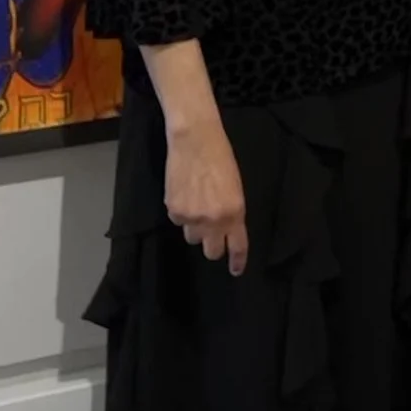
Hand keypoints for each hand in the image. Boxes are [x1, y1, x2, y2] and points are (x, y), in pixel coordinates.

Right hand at [164, 128, 248, 274]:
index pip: (237, 246)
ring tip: (196, 203)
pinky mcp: (174, 210)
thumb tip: (226, 230)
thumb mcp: (236, 187)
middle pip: (211, 251)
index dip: (237, 261)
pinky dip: (181, 212)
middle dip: (212, 245)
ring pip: (192, 237)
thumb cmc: (221, 158)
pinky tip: (184, 193)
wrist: (195, 140)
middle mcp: (214, 220)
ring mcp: (192, 217)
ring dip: (195, 227)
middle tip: (212, 232)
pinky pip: (178, 221)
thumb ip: (232, 212)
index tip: (235, 270)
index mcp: (235, 213)